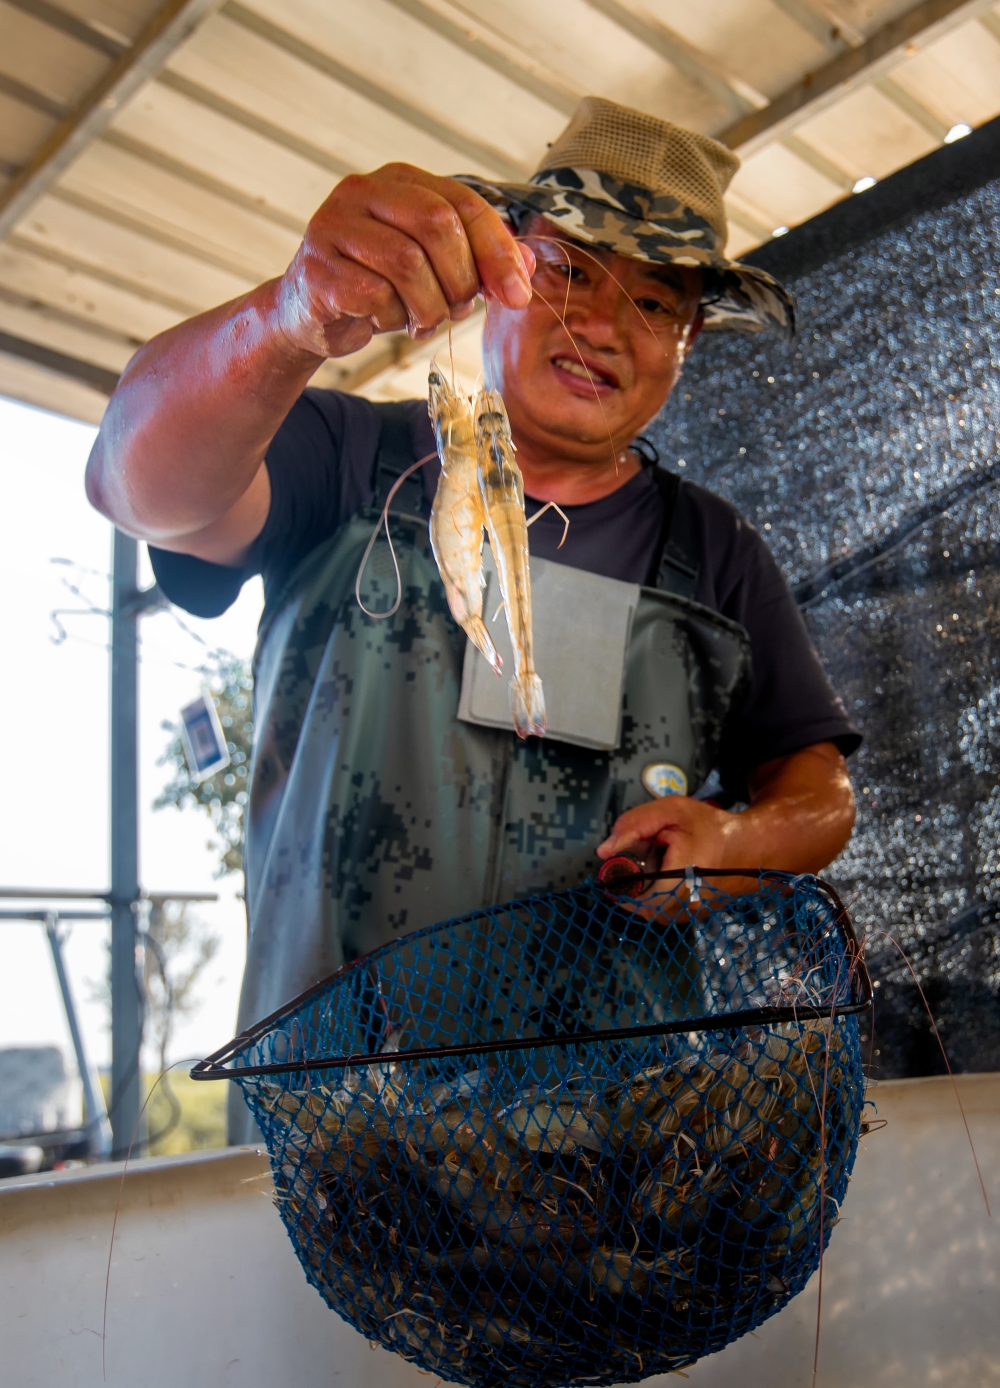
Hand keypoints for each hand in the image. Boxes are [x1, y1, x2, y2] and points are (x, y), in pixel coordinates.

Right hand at [274, 163, 535, 358]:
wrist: (310, 315)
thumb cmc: (378, 285)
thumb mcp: (435, 270)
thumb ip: (478, 261)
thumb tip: (526, 268)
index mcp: (399, 181)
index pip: (463, 204)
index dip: (498, 251)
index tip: (517, 295)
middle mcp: (362, 191)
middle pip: (437, 225)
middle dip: (461, 279)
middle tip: (457, 309)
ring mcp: (333, 226)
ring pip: (407, 263)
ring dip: (429, 306)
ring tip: (422, 320)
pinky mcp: (316, 269)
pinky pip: (373, 295)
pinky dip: (392, 318)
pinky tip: (387, 321)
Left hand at [596, 743, 855, 892]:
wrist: (751, 849)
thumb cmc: (713, 829)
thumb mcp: (671, 812)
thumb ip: (634, 825)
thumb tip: (604, 850)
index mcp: (676, 884)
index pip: (626, 890)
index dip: (618, 872)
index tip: (627, 855)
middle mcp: (680, 910)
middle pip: (630, 898)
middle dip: (631, 876)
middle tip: (650, 854)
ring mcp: (684, 918)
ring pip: (642, 904)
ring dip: (642, 884)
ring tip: (662, 862)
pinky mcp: (687, 918)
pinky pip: (656, 908)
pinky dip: (654, 890)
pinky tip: (670, 872)